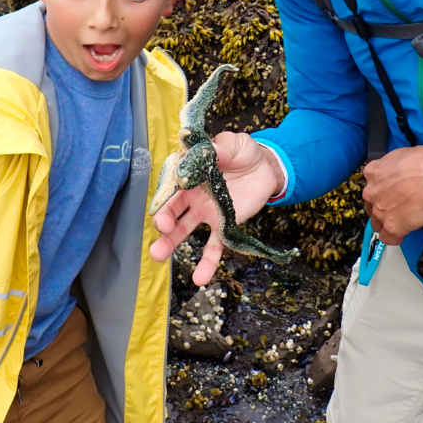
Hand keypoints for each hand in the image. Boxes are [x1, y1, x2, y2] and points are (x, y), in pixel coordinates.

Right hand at [149, 131, 284, 285]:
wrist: (265, 167)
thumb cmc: (244, 152)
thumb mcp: (234, 143)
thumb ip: (221, 147)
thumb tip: (210, 151)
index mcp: (191, 173)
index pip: (174, 182)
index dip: (167, 191)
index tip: (165, 199)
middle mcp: (193, 195)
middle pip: (173, 208)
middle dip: (164, 218)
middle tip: (160, 227)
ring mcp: (206, 212)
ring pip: (183, 229)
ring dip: (171, 242)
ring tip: (156, 255)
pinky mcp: (223, 226)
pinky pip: (213, 247)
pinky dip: (207, 263)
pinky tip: (200, 279)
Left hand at [362, 145, 422, 245]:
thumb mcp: (399, 156)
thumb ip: (392, 167)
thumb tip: (399, 171)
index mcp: (373, 173)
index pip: (371, 184)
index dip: (382, 190)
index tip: (389, 192)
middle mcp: (372, 192)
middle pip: (372, 204)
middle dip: (382, 206)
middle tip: (396, 206)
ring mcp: (380, 211)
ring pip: (377, 221)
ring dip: (386, 222)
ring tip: (399, 221)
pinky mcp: (392, 226)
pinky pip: (387, 237)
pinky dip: (392, 238)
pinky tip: (399, 236)